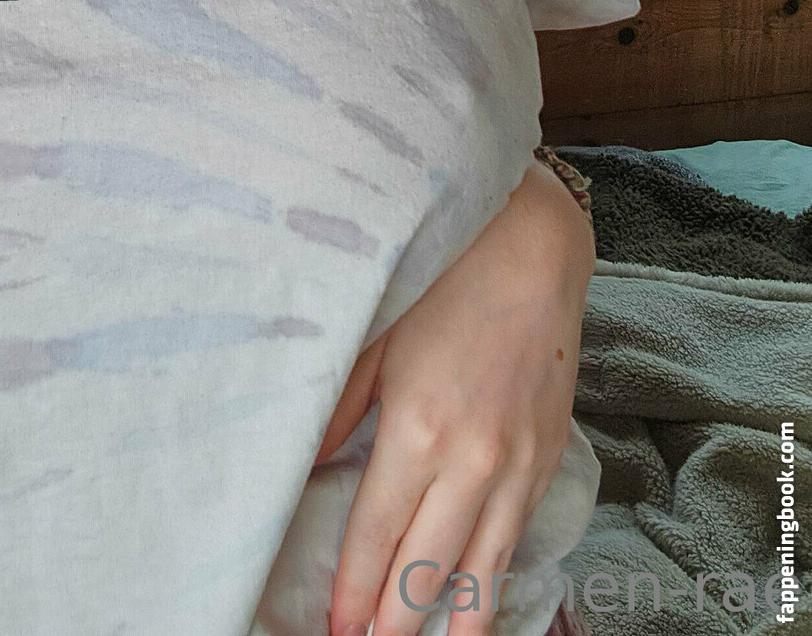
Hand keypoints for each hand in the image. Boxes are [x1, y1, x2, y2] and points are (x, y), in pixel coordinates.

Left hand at [316, 158, 594, 635]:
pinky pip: (518, 539)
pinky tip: (481, 605)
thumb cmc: (442, 282)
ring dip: (455, 625)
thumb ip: (337, 406)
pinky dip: (498, 581)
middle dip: (394, 623)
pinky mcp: (547, 461)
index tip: (333, 631)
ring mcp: (517, 467)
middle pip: (428, 571)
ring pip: (484, 572)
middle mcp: (472, 462)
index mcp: (418, 430)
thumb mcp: (374, 337)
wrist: (533, 251)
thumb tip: (302, 463)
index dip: (352, 592)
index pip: (376, 536)